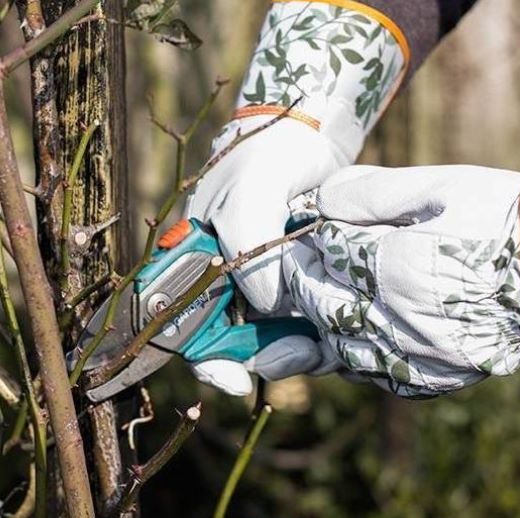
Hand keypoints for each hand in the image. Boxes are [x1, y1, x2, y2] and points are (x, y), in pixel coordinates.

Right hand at [184, 116, 349, 393]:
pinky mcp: (296, 286)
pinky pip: (300, 325)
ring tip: (322, 341)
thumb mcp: (250, 192)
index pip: (184, 327)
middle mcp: (224, 282)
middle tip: (301, 351)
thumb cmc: (268, 157)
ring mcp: (261, 286)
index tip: (236, 378)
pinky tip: (334, 328)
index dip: (206, 360)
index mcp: (194, 265)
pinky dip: (316, 333)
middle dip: (263, 357)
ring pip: (269, 340)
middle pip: (230, 344)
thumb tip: (265, 306)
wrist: (308, 138)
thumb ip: (248, 248)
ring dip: (295, 349)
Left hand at [281, 165, 519, 396]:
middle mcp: (400, 321)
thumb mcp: (439, 186)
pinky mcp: (430, 379)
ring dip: (319, 322)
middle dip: (303, 280)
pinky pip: (372, 374)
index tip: (305, 232)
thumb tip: (319, 202)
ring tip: (316, 299)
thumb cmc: (501, 220)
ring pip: (338, 346)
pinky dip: (350, 355)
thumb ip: (371, 192)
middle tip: (299, 264)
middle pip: (322, 304)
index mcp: (398, 267)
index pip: (326, 254)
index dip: (309, 240)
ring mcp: (415, 357)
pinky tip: (348, 336)